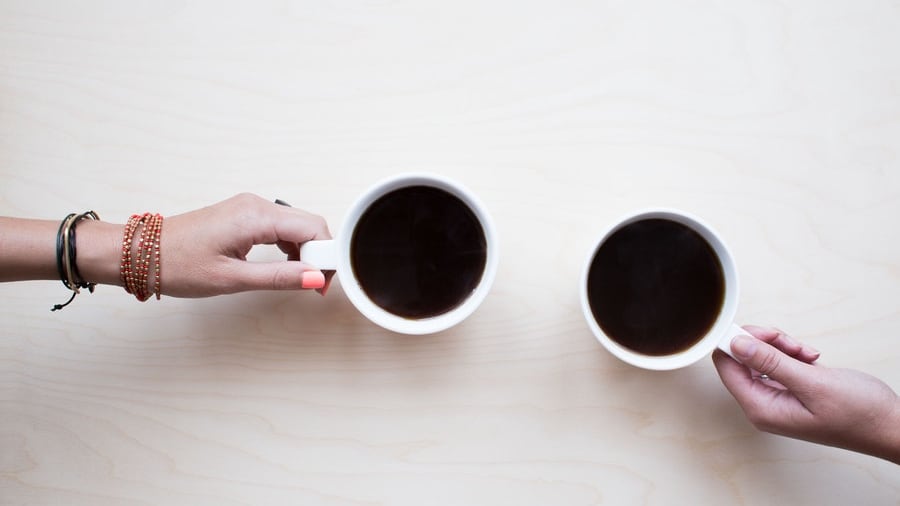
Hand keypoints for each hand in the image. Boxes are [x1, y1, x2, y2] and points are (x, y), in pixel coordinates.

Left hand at [161, 193, 332, 296]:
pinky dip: (290, 246)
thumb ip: (279, 277)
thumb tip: (316, 279)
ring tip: (301, 280)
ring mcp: (249, 208)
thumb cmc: (177, 264)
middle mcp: (256, 205)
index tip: (325, 283)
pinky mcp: (243, 215)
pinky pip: (280, 226)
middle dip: (320, 254)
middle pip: (309, 224)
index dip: (327, 255)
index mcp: (255, 216)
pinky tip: (286, 266)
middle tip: (316, 286)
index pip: (313, 228)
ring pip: (297, 225)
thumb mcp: (232, 278)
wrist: (139, 253)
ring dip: (306, 251)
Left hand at [713, 325, 899, 462]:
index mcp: (760, 408)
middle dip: (765, 343)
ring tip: (808, 354)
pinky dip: (793, 353)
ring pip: (761, 356)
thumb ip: (771, 362)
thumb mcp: (812, 383)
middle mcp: (763, 404)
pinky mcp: (791, 389)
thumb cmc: (859, 414)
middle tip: (792, 344)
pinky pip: (778, 361)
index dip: (736, 343)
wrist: (890, 425)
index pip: (726, 366)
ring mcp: (777, 396)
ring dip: (782, 346)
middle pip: (742, 357)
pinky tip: (812, 359)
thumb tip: (736, 344)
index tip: (758, 332)